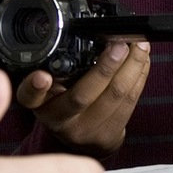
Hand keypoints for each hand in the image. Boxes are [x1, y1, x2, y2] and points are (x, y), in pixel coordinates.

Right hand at [13, 39, 150, 156]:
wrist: (82, 140)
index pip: (29, 96)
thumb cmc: (65, 103)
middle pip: (82, 95)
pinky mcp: (109, 134)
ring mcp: (86, 129)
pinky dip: (140, 77)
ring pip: (114, 96)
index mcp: (40, 104)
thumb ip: (56, 66)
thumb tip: (87, 32)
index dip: (35, 87)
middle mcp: (59, 119)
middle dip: (105, 67)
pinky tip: (143, 61)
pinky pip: (130, 102)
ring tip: (139, 46)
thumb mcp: (50, 87)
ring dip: (132, 67)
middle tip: (119, 44)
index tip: (42, 76)